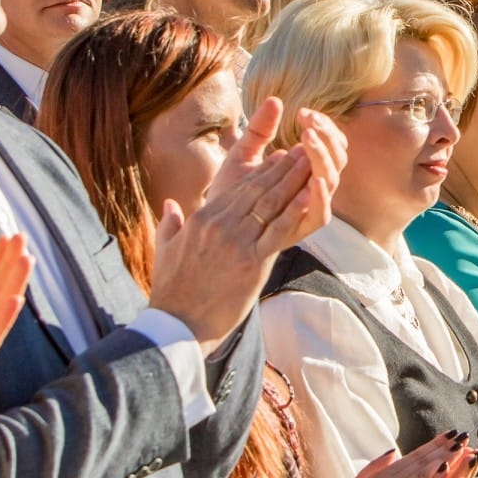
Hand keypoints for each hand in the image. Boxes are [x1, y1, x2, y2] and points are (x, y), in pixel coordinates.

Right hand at [150, 102, 347, 353]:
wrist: (176, 327)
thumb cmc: (171, 292)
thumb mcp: (164, 250)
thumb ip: (170, 224)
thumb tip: (170, 206)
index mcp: (202, 219)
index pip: (239, 188)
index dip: (263, 171)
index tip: (281, 157)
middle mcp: (220, 224)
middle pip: (258, 189)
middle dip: (284, 168)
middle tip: (306, 150)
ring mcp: (236, 241)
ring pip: (270, 203)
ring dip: (294, 180)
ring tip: (313, 162)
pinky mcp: (251, 262)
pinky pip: (278, 231)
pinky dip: (295, 211)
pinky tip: (309, 195)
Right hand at [319, 432, 475, 477]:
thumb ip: (376, 467)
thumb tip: (393, 452)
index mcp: (382, 477)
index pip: (412, 457)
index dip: (432, 445)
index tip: (449, 435)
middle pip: (421, 463)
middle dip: (443, 449)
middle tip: (462, 436)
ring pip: (422, 477)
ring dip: (443, 462)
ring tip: (460, 450)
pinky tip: (445, 473)